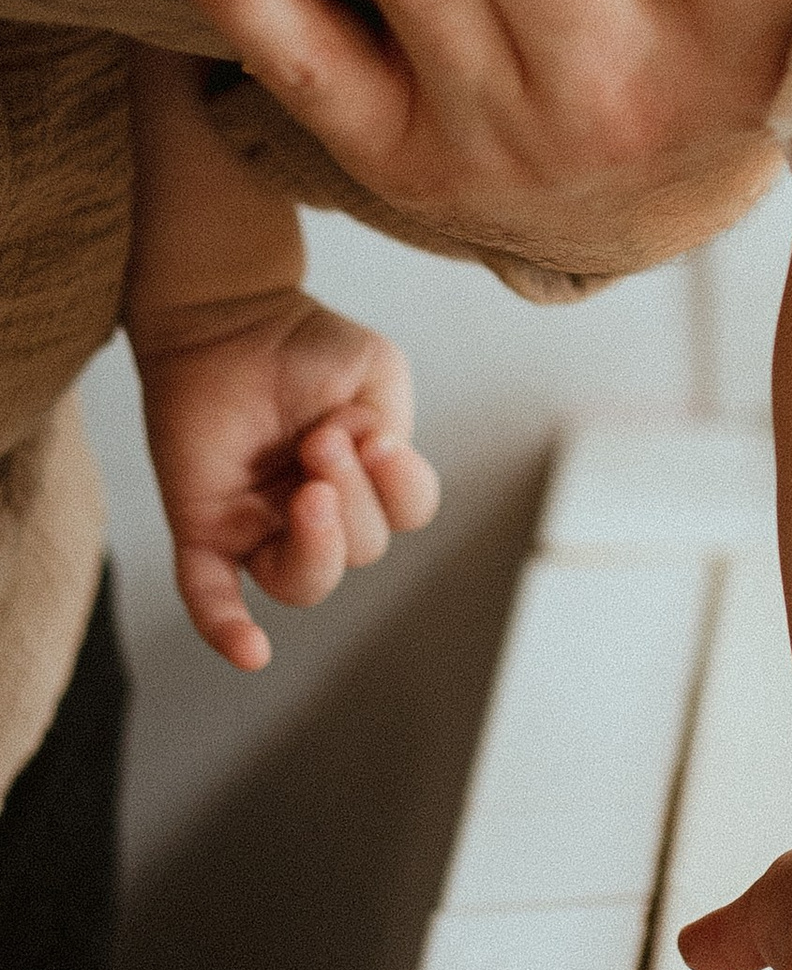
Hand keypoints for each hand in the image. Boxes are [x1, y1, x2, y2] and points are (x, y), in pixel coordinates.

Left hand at [132, 290, 437, 672]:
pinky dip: (230, 629)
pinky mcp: (204, 528)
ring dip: (318, 544)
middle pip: (363, 550)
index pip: (409, 513)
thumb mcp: (374, 372)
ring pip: (304, 582)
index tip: (373, 432)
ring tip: (306, 488)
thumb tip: (360, 465)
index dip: (403, 484)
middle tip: (321, 437)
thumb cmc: (304, 345)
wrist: (228, 316)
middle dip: (352, 494)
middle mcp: (319, 515)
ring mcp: (260, 527)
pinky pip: (211, 597)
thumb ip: (387, 422)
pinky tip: (252, 654)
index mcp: (368, 482)